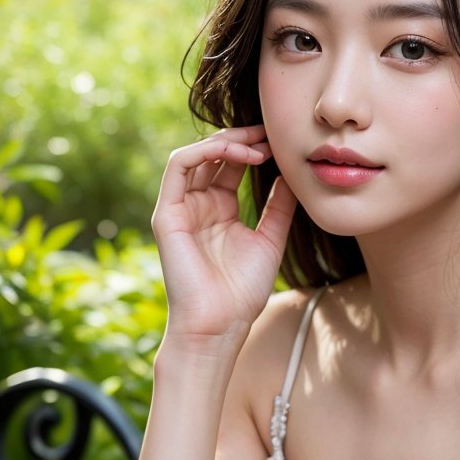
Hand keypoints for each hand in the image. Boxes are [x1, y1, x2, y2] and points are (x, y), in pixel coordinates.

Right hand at [151, 123, 297, 343]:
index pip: (231, 165)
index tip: (280, 144)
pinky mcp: (167, 213)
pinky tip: (235, 152)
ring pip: (195, 154)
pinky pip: (178, 166)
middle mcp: (197, 205)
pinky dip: (205, 150)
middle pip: (213, 155)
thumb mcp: (270, 240)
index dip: (253, 147)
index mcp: (219, 210)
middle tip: (269, 134)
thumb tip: (292, 174)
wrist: (219, 325)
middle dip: (242, 138)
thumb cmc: (242, 293)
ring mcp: (180, 208)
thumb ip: (279, 207)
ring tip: (256, 145)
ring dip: (225, 141)